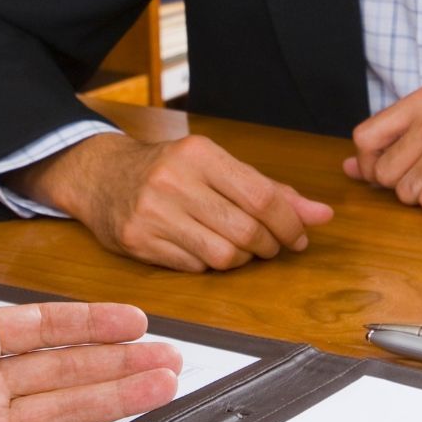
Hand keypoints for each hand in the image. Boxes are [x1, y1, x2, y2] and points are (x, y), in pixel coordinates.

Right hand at [10, 132, 332, 272]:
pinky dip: (210, 264)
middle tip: (271, 246)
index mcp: (199, 154)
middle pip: (246, 230)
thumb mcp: (214, 166)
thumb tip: (321, 215)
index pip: (263, 197)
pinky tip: (205, 249)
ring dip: (242, 259)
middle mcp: (174, 181)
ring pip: (224, 255)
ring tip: (239, 248)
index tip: (299, 235)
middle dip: (269, 245)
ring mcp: (153, 214)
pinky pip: (195, 267)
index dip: (290, 223)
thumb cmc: (166, 169)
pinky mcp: (139, 242)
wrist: (100, 176)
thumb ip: (268, 190)